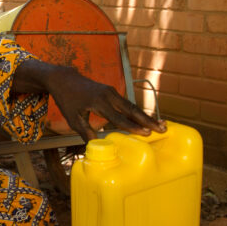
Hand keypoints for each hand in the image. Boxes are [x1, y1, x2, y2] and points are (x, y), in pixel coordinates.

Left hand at [44, 66, 165, 141]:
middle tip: (162, 129)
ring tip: (160, 125)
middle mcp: (108, 95)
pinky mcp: (112, 92)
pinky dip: (137, 112)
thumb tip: (95, 146)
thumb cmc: (67, 100)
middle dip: (147, 120)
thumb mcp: (72, 118)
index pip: (118, 117)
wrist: (65, 79)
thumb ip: (85, 131)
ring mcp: (111, 92)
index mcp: (98, 102)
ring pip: (132, 106)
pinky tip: (146, 120)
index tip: (146, 134)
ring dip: (145, 116)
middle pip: (131, 109)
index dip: (132, 127)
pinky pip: (127, 103)